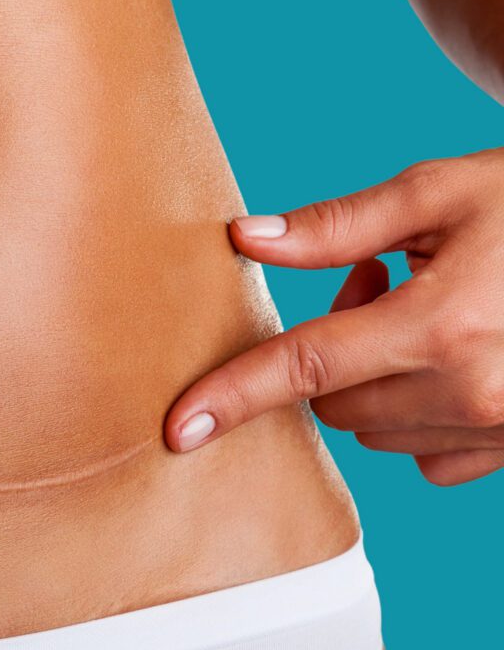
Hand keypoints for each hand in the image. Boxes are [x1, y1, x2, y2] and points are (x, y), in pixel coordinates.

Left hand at [164, 148, 503, 485]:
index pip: (305, 366)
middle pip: (331, 402)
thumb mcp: (442, 194)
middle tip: (370, 290)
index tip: (178, 431)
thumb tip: (247, 239)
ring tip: (417, 318)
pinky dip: (411, 416)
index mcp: (443, 324)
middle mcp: (470, 391)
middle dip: (326, 356)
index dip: (232, 396)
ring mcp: (495, 430)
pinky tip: (445, 367)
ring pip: (370, 430)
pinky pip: (420, 455)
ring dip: (368, 382)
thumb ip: (338, 225)